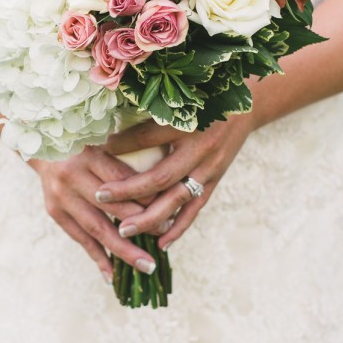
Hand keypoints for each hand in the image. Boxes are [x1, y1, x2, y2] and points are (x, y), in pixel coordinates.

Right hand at [31, 146, 168, 281]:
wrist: (43, 148)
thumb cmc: (84, 142)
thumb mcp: (104, 141)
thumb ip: (128, 157)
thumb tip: (164, 186)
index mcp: (90, 155)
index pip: (124, 180)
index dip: (146, 197)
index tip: (169, 210)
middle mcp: (73, 176)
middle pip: (112, 207)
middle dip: (141, 224)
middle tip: (165, 235)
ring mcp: (62, 197)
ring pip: (97, 228)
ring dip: (123, 250)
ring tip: (147, 266)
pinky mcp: (55, 212)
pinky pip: (80, 239)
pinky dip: (97, 258)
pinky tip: (112, 276)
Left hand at [96, 112, 254, 249]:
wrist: (246, 106)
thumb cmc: (205, 98)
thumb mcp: (181, 99)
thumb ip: (151, 111)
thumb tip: (112, 124)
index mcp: (188, 123)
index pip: (148, 138)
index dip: (122, 145)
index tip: (97, 150)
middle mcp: (199, 149)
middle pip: (160, 177)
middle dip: (128, 190)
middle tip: (100, 197)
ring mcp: (209, 168)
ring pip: (176, 199)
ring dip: (150, 218)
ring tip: (124, 229)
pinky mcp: (216, 180)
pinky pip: (195, 209)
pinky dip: (179, 228)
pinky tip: (161, 244)